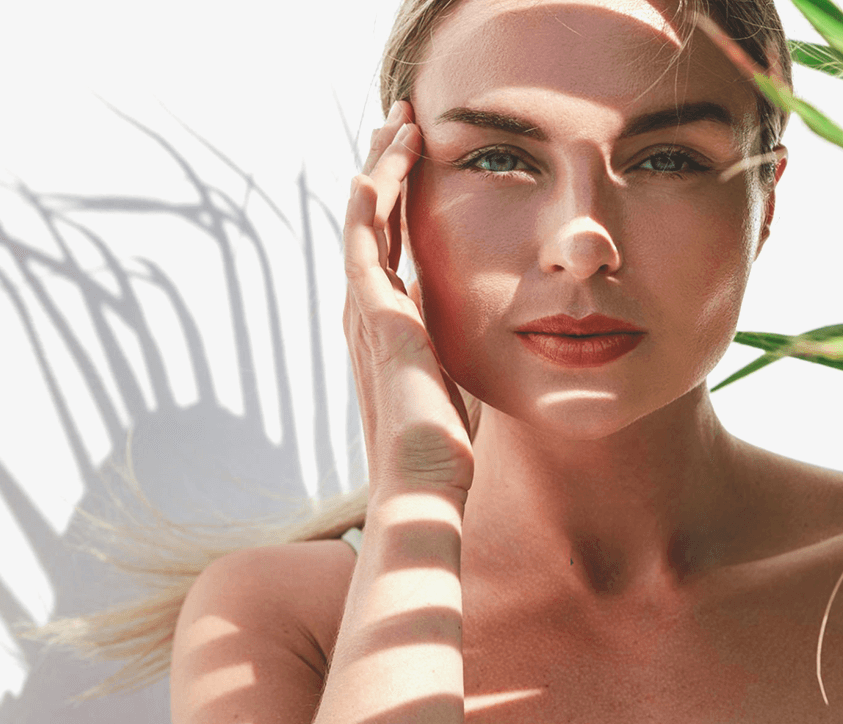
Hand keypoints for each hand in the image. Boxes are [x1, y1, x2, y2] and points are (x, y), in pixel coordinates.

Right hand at [344, 101, 473, 504]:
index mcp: (388, 326)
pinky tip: (379, 164)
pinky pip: (363, 241)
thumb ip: (455, 349)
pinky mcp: (372, 315)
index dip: (404, 202)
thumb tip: (478, 330)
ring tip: (401, 123)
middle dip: (388, 170)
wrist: (423, 481)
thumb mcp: (454, 382)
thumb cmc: (443, 447)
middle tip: (404, 124)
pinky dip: (368, 200)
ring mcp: (364, 311)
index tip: (423, 164)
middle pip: (373, 222)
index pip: (392, 247)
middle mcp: (367, 312)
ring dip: (382, 168)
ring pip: (366, 220)